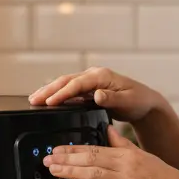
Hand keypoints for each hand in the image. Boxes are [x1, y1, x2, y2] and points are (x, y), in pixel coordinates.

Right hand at [29, 67, 162, 122]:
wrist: (145, 102)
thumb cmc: (139, 101)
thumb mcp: (128, 101)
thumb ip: (112, 98)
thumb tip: (97, 94)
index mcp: (102, 76)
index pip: (77, 83)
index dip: (62, 93)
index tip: (50, 101)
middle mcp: (94, 75)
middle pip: (66, 81)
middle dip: (48, 90)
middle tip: (33, 100)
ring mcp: (91, 81)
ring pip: (65, 84)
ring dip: (50, 91)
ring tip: (34, 99)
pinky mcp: (89, 89)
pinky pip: (70, 90)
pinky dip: (58, 95)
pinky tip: (48, 101)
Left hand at [44, 126, 178, 178]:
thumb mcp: (143, 155)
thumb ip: (123, 143)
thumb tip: (108, 130)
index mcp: (128, 154)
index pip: (95, 147)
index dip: (73, 149)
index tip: (57, 148)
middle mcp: (125, 165)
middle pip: (90, 158)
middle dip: (66, 158)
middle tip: (48, 157)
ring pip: (93, 173)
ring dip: (71, 171)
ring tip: (54, 169)